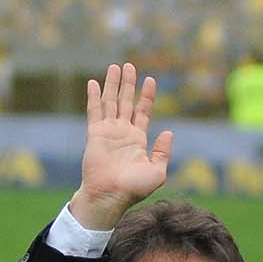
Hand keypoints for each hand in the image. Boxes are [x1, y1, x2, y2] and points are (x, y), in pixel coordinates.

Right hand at [68, 63, 173, 230]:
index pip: (142, 111)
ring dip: (112, 84)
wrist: (111, 196)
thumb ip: (163, 151)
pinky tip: (93, 83)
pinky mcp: (95, 134)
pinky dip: (94, 96)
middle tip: (129, 66)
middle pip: (126, 101)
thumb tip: (168, 132)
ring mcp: (108, 132)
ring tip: (115, 67)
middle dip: (128, 84)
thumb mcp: (158, 171)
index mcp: (137, 140)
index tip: (150, 79)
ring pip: (110, 102)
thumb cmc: (133, 188)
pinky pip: (94, 111)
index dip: (147, 96)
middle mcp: (122, 133)